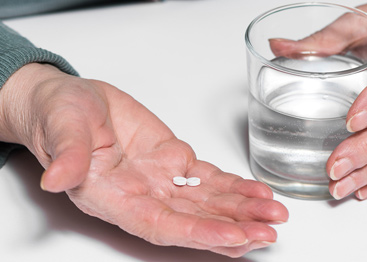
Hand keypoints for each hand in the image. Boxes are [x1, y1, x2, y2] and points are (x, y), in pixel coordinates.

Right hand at [0, 63, 288, 256]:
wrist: (74, 101)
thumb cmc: (61, 115)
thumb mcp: (61, 126)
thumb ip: (67, 153)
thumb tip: (57, 178)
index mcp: (113, 197)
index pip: (162, 226)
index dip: (199, 233)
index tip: (235, 236)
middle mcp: (142, 196)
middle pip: (195, 220)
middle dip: (234, 227)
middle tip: (268, 230)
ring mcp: (161, 180)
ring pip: (208, 202)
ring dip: (243, 210)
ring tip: (274, 213)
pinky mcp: (174, 160)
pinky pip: (209, 179)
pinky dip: (235, 186)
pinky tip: (258, 191)